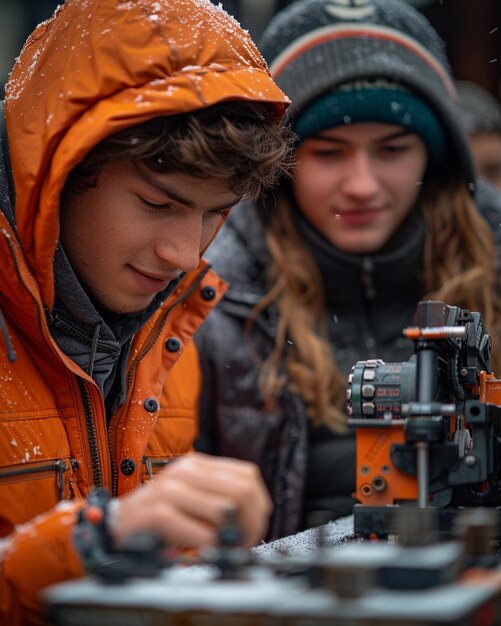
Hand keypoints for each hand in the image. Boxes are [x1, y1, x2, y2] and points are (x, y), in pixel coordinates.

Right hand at [110, 452, 271, 548]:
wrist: (116, 526)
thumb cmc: (157, 516)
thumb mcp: (192, 500)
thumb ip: (220, 499)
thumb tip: (255, 514)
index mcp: (197, 464)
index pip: (248, 476)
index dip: (257, 505)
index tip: (252, 527)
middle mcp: (184, 471)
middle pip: (242, 492)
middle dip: (250, 524)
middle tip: (242, 543)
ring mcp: (169, 489)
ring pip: (224, 509)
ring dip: (232, 538)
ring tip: (225, 549)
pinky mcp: (156, 512)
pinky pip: (198, 531)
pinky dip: (209, 546)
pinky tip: (206, 552)